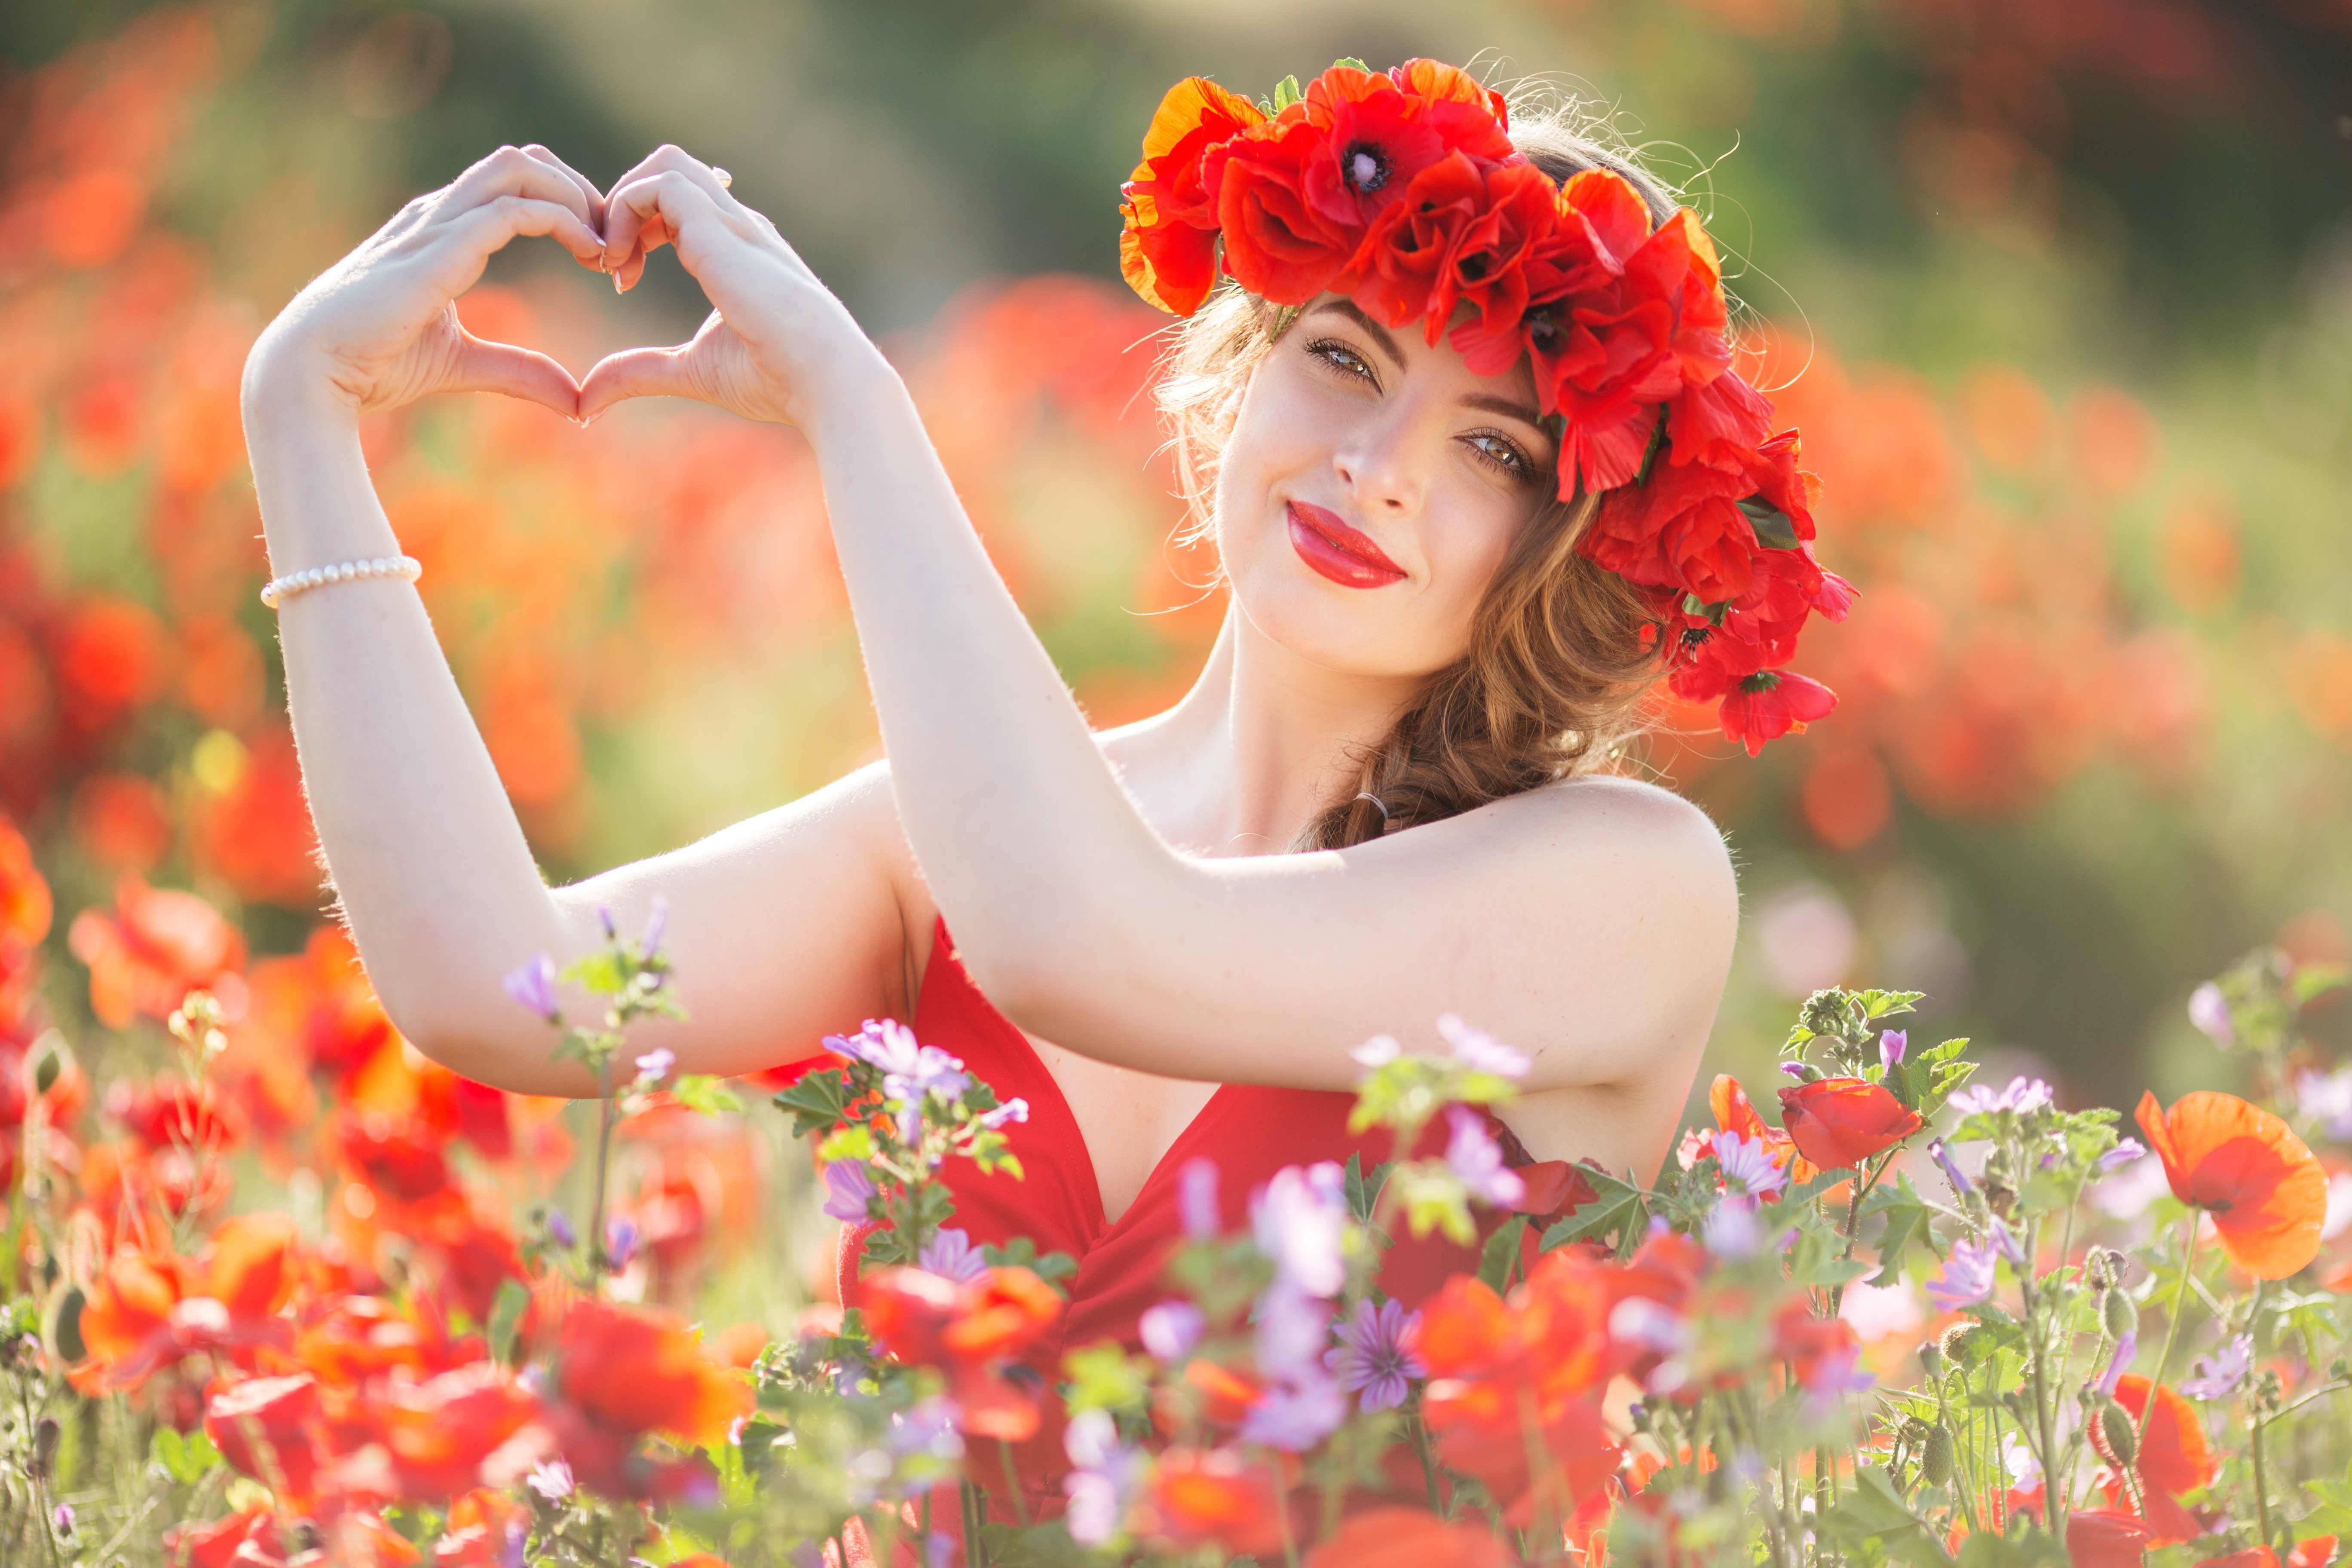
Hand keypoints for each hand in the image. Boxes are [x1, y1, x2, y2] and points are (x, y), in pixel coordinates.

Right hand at [243, 145, 607, 420]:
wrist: (313, 369)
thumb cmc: (373, 363)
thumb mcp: (463, 364)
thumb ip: (519, 372)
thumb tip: (574, 400)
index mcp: (441, 230)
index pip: (513, 184)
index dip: (566, 206)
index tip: (602, 254)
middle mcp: (439, 214)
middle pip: (522, 160)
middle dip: (577, 188)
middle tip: (613, 239)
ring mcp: (437, 223)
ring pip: (519, 167)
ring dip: (574, 196)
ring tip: (604, 246)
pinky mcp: (440, 246)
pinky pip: (512, 210)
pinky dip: (561, 222)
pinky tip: (589, 255)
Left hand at [576, 147, 884, 426]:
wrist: (824, 379)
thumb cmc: (776, 378)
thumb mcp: (692, 370)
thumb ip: (641, 372)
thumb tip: (589, 401)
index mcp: (734, 249)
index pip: (677, 202)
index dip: (636, 228)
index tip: (622, 280)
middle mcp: (734, 224)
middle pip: (669, 168)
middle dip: (624, 202)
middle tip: (609, 259)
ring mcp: (729, 221)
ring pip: (664, 164)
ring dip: (622, 204)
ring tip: (613, 260)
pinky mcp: (718, 229)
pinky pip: (657, 186)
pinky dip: (623, 213)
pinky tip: (623, 265)